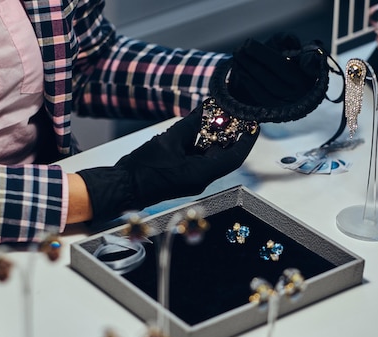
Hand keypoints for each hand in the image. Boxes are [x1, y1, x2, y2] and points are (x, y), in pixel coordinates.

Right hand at [77, 102, 258, 221]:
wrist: (124, 186)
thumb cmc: (143, 169)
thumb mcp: (169, 140)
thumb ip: (191, 125)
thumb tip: (206, 110)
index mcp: (201, 174)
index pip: (234, 157)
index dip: (246, 140)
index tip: (253, 125)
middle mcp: (201, 179)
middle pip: (225, 155)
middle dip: (231, 134)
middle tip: (234, 114)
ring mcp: (193, 178)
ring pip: (212, 155)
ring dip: (216, 136)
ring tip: (219, 116)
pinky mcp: (185, 175)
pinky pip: (200, 157)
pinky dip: (202, 142)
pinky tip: (201, 126)